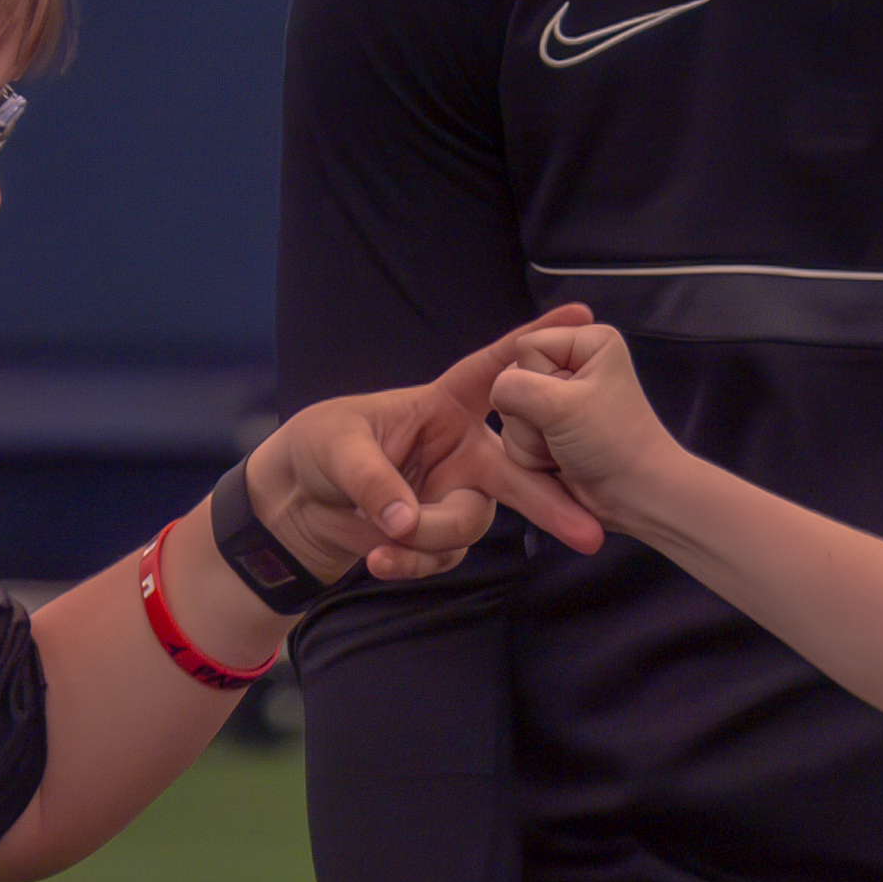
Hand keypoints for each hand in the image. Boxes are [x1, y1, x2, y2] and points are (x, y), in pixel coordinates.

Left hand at [249, 322, 601, 587]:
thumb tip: (406, 521)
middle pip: (517, 470)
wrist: (296, 506)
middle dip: (551, 501)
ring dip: (432, 537)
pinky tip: (380, 560)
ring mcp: (453, 496)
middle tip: (586, 531)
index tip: (579, 319)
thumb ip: (373, 480)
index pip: (492, 372)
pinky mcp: (437, 537)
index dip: (531, 345)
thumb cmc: (318, 449)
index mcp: (443, 407)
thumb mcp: (337, 449)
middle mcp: (461, 451)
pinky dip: (413, 563)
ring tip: (385, 541)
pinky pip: (444, 557)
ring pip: (471, 523)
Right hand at [477, 309, 667, 545]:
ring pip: (509, 410)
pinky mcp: (550, 427)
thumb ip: (514, 387)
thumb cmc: (612, 445)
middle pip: (513, 379)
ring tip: (564, 449)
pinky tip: (558, 460)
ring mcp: (559, 398)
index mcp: (587, 342)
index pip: (525, 347)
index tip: (569, 407)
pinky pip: (514, 434)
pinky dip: (531, 454)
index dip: (536, 382)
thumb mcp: (561, 406)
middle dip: (531, 416)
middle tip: (566, 433)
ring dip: (531, 439)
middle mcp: (573, 364)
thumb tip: (496, 392)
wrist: (634, 497)